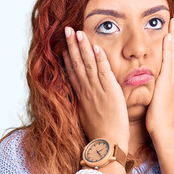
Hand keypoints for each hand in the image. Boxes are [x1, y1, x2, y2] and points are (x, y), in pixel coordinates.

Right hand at [61, 26, 130, 151]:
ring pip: (88, 65)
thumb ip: (87, 104)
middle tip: (67, 30)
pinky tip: (96, 47)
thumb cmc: (101, 133)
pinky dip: (100, 59)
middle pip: (77, 64)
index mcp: (81, 96)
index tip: (63, 45)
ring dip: (83, 47)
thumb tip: (86, 100)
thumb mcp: (89, 116)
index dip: (68, 57)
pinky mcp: (110, 92)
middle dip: (72, 46)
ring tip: (78, 32)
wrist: (107, 143)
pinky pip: (104, 72)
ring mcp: (97, 91)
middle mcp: (87, 91)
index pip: (72, 72)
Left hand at [146, 11, 173, 135]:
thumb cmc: (157, 120)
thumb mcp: (155, 100)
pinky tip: (169, 36)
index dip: (171, 40)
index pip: (170, 55)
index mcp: (167, 80)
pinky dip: (170, 48)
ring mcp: (170, 79)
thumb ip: (154, 89)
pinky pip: (168, 61)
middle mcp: (171, 77)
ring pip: (173, 51)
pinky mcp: (167, 83)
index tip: (170, 25)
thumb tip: (148, 84)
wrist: (163, 131)